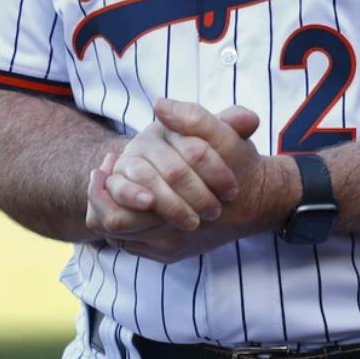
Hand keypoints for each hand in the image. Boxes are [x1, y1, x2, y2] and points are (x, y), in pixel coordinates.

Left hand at [85, 100, 295, 262]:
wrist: (259, 200)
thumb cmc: (239, 164)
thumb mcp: (223, 135)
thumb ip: (194, 119)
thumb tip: (160, 104)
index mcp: (178, 211)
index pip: (118, 216)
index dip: (103, 190)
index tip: (105, 163)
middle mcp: (171, 237)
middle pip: (114, 227)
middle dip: (102, 199)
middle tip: (100, 172)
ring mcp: (169, 248)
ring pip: (121, 237)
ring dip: (111, 208)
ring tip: (109, 180)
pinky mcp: (169, 254)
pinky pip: (132, 244)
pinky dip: (124, 222)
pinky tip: (127, 195)